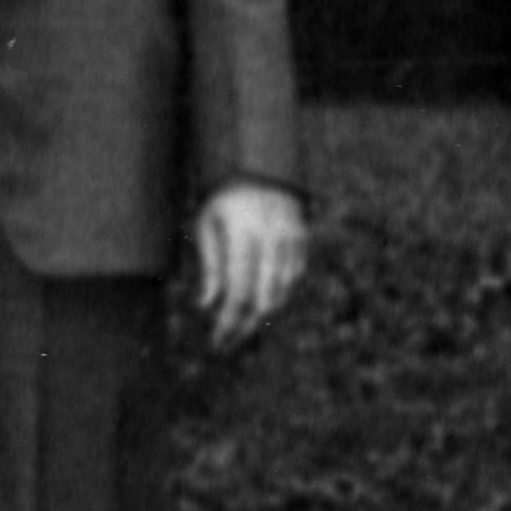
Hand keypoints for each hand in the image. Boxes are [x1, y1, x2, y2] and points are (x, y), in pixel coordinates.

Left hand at [183, 178, 308, 351]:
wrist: (260, 167)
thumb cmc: (223, 201)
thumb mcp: (206, 225)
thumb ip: (210, 266)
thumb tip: (206, 305)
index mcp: (244, 235)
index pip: (239, 292)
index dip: (229, 321)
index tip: (218, 341)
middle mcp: (272, 239)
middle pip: (263, 299)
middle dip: (244, 326)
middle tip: (228, 344)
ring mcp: (292, 240)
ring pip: (281, 292)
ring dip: (261, 315)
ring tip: (239, 328)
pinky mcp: (303, 240)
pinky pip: (293, 278)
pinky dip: (277, 295)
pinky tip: (259, 305)